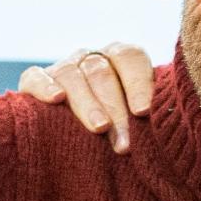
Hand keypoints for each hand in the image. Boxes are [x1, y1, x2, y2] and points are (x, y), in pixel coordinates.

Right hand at [17, 43, 156, 152]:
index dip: (137, 83)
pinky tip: (56, 99)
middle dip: (116, 108)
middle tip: (124, 142)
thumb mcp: (140, 119)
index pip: (130, 57)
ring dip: (87, 103)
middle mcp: (92, 58)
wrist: (88, 137)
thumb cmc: (123, 129)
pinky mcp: (34, 81)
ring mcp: (63, 67)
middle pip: (102, 72)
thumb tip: (166, 123)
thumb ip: (149, 114)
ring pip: (72, 75)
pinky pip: (35, 76)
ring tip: (99, 128)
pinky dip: (45, 86)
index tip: (143, 112)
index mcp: (120, 58)